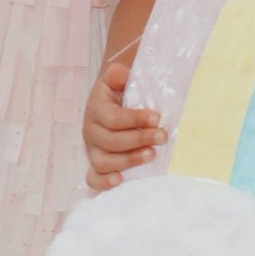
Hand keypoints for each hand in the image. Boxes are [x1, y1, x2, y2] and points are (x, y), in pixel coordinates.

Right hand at [82, 59, 163, 190]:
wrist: (115, 100)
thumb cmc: (123, 91)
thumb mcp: (120, 78)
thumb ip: (118, 75)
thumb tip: (119, 73)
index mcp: (97, 108)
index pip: (112, 118)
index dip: (134, 119)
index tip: (157, 118)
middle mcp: (91, 130)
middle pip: (110, 141)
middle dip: (138, 139)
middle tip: (162, 136)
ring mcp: (93, 149)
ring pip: (103, 161)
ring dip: (128, 160)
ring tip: (151, 154)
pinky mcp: (97, 163)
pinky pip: (93, 178)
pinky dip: (103, 182)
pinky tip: (120, 180)